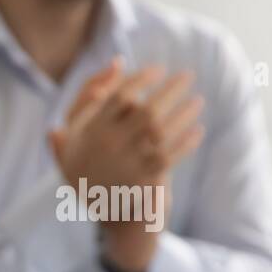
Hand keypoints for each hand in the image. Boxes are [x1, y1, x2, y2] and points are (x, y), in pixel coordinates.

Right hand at [50, 60, 204, 271]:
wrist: (98, 208)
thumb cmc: (88, 161)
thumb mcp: (73, 130)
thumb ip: (88, 95)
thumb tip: (117, 63)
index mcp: (90, 131)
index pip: (119, 96)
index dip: (141, 78)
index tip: (158, 70)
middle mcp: (108, 146)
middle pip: (146, 110)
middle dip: (171, 90)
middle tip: (188, 76)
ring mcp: (127, 164)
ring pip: (161, 132)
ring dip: (184, 113)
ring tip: (198, 101)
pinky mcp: (144, 180)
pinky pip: (170, 156)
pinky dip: (187, 142)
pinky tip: (198, 130)